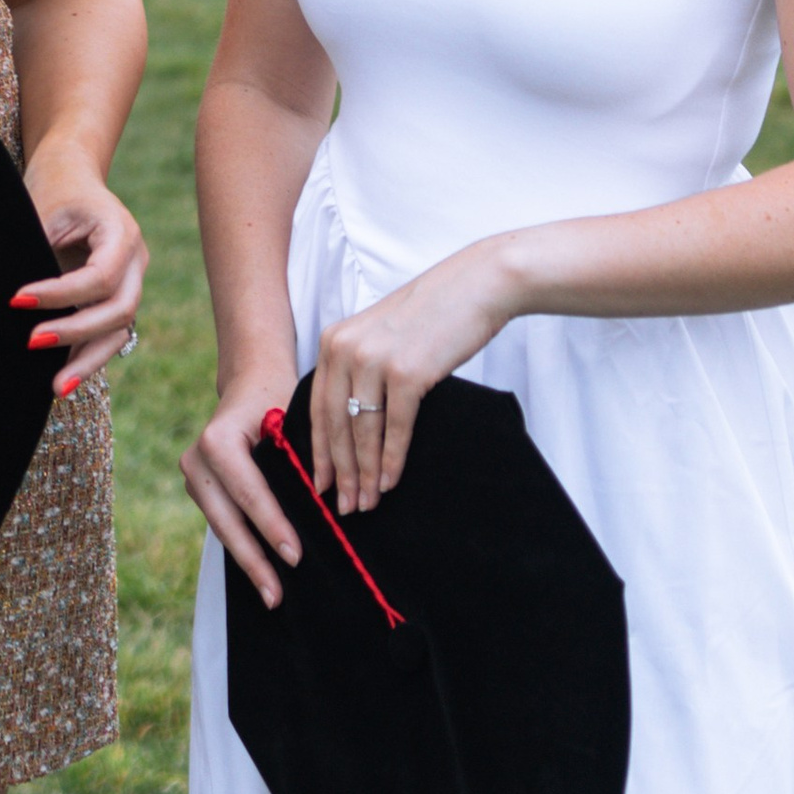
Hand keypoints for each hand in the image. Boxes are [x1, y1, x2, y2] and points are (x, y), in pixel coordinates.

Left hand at [14, 156, 145, 391]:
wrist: (71, 173)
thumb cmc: (53, 188)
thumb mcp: (42, 212)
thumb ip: (36, 255)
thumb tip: (13, 306)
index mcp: (121, 233)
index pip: (99, 277)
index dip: (61, 295)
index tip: (17, 299)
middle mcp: (134, 261)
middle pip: (119, 310)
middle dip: (76, 333)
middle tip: (31, 343)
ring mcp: (130, 282)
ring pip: (119, 329)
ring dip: (87, 359)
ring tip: (56, 388)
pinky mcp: (115, 298)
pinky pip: (108, 332)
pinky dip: (86, 354)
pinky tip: (62, 378)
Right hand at [181, 382, 306, 610]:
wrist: (252, 382)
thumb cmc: (280, 397)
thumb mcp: (292, 420)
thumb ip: (298, 461)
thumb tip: (321, 510)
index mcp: (218, 439)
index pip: (249, 491)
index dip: (272, 526)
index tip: (296, 556)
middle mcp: (197, 458)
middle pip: (227, 518)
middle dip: (255, 559)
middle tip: (278, 595)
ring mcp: (194, 475)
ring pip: (222, 526)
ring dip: (248, 561)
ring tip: (273, 597)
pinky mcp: (200, 488)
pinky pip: (222, 523)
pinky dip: (243, 547)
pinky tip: (261, 575)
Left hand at [312, 240, 514, 512]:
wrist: (476, 286)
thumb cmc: (432, 316)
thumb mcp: (381, 336)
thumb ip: (359, 368)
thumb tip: (350, 421)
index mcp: (334, 341)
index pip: (318, 407)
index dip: (319, 451)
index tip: (320, 484)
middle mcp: (345, 349)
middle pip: (335, 424)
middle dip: (339, 472)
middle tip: (344, 507)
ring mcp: (374, 360)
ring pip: (361, 431)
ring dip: (364, 473)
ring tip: (367, 503)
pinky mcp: (406, 372)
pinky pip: (394, 427)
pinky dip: (391, 459)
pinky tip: (390, 482)